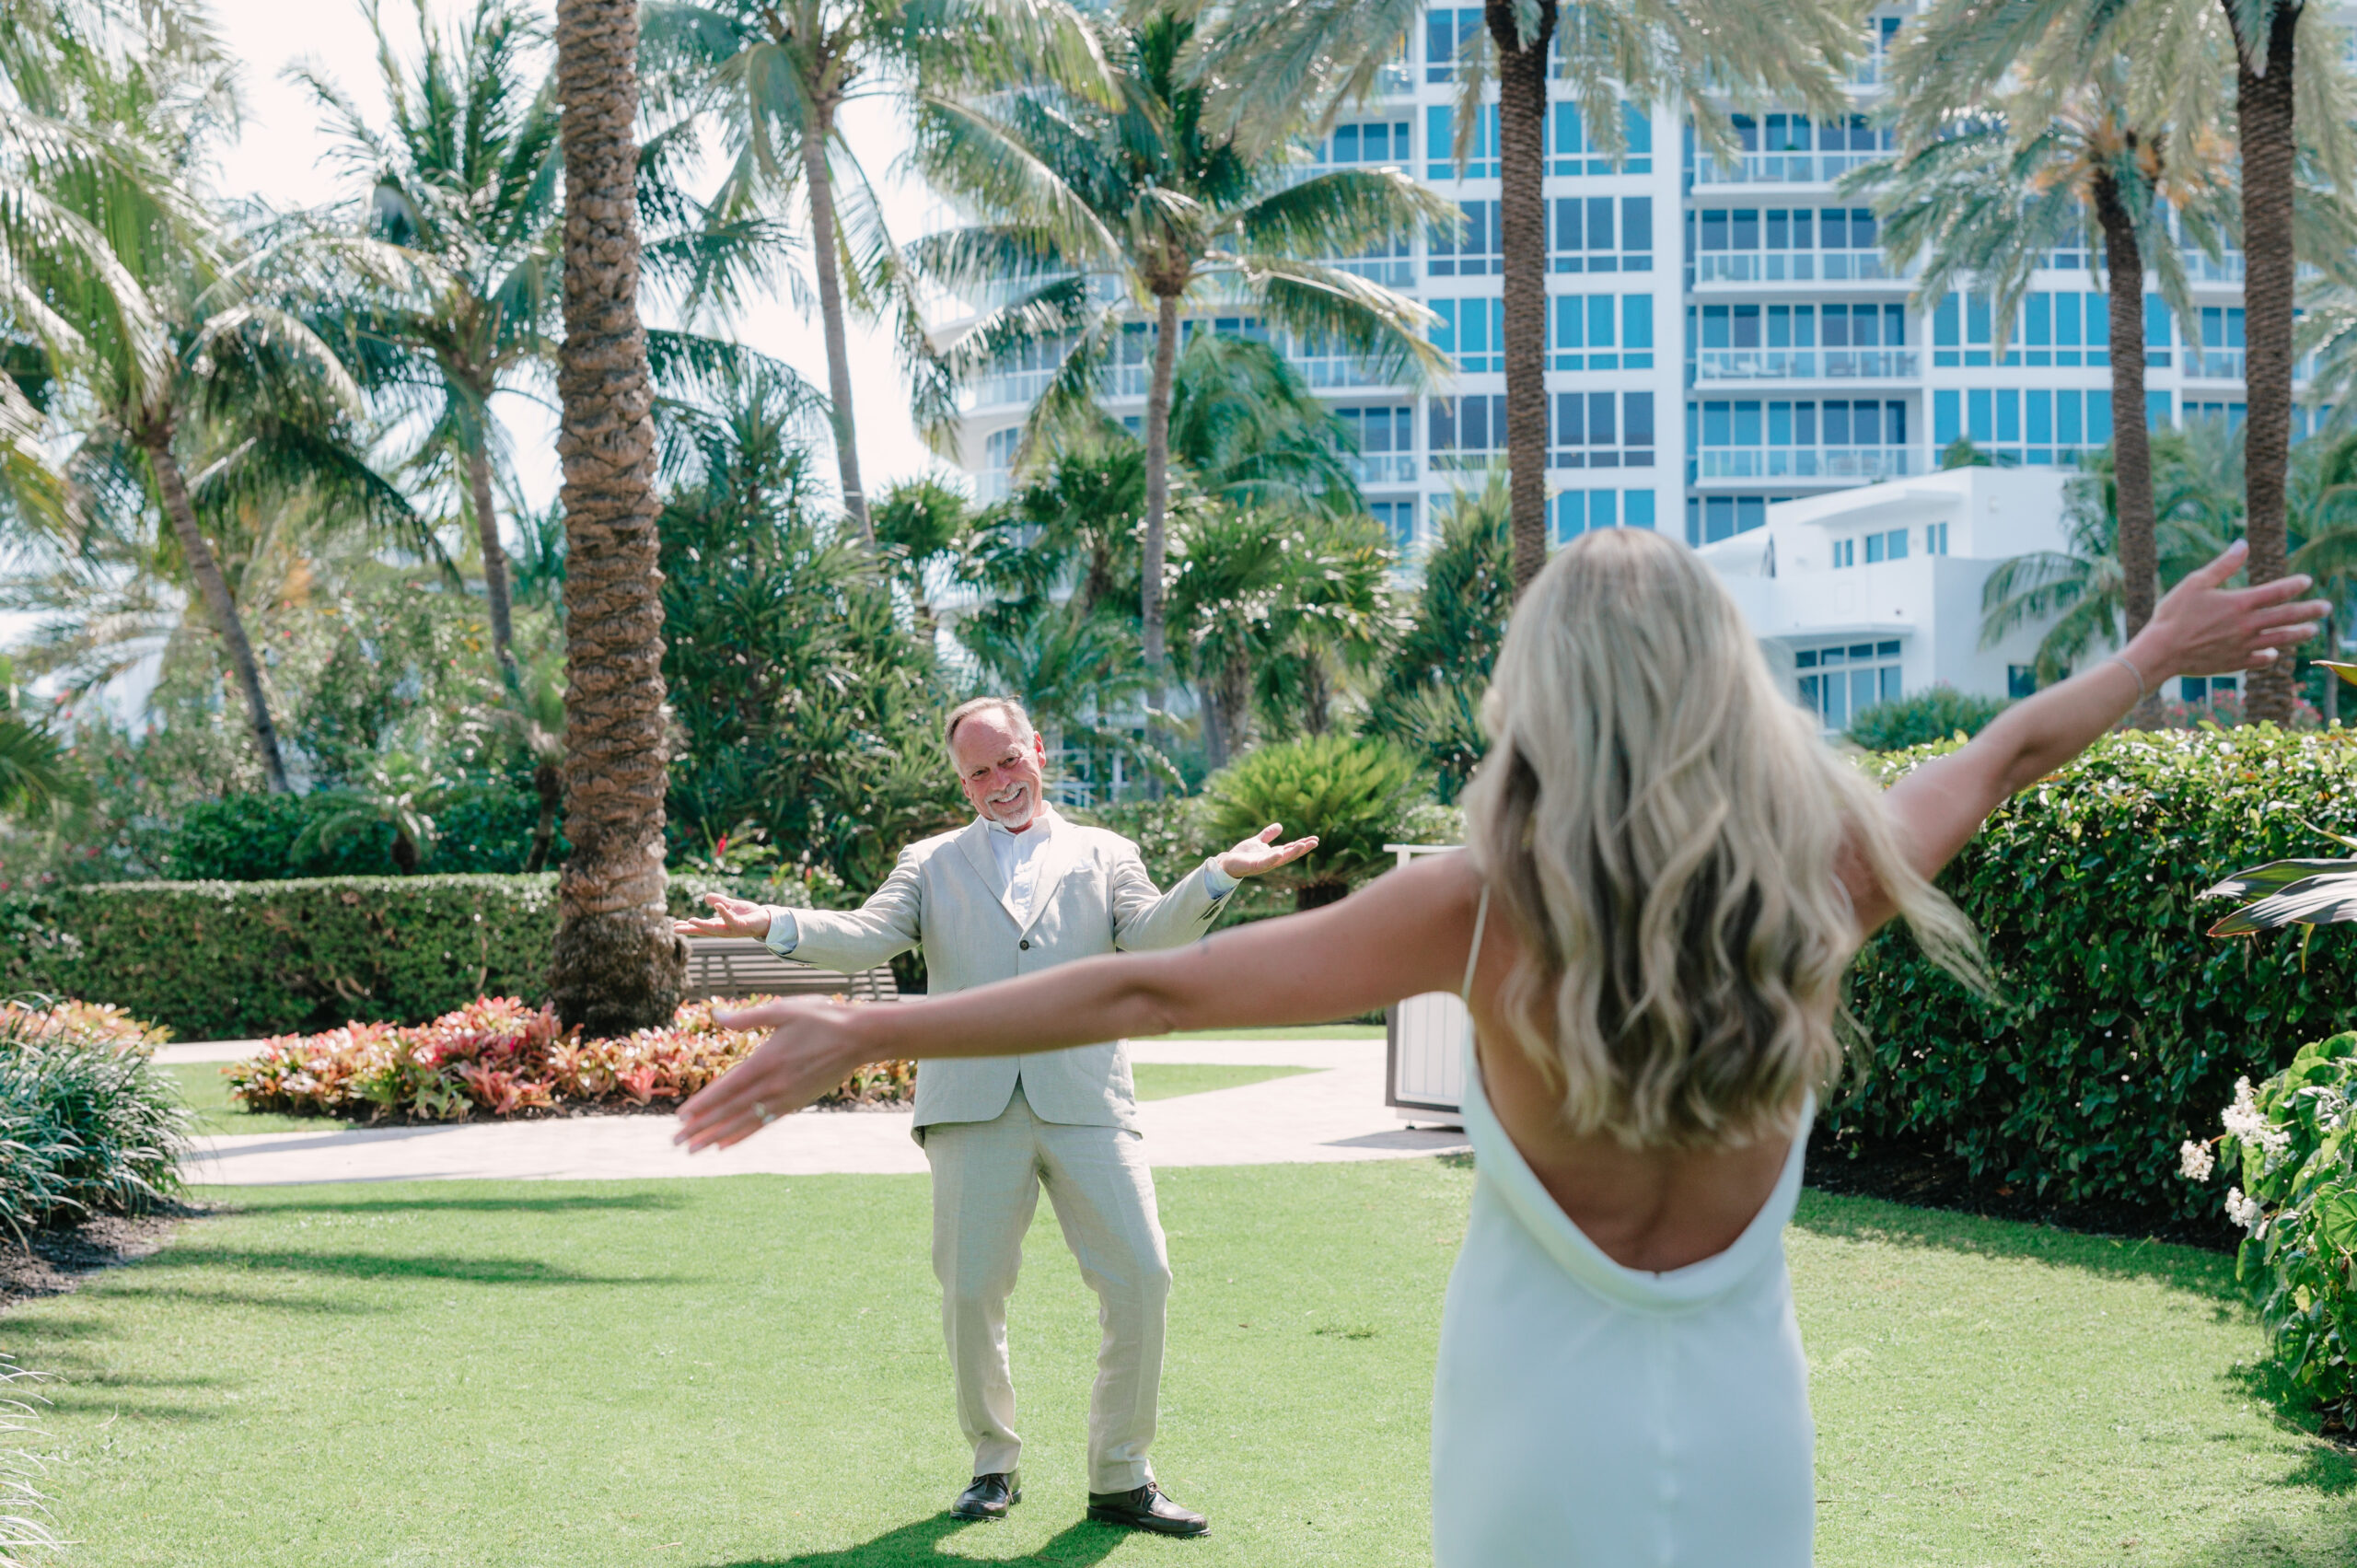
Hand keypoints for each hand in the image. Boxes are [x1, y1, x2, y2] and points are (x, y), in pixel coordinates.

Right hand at [672, 891, 772, 941]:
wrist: (767, 920)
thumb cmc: (748, 914)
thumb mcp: (731, 906)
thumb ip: (719, 901)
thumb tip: (707, 897)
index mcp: (719, 925)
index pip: (701, 927)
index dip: (688, 927)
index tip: (674, 927)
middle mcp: (724, 930)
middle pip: (704, 931)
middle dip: (691, 930)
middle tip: (676, 928)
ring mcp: (733, 929)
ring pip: (716, 929)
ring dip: (703, 925)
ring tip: (691, 920)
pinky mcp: (742, 926)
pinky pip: (732, 920)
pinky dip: (724, 914)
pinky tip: (718, 906)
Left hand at [674, 997, 865, 1151]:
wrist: (859, 1038)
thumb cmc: (821, 1018)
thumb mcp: (783, 1010)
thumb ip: (747, 1016)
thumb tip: (716, 1015)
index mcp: (765, 1060)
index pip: (726, 1087)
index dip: (702, 1104)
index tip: (680, 1117)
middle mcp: (773, 1084)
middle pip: (730, 1110)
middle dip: (701, 1127)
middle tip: (676, 1141)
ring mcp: (785, 1097)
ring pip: (744, 1121)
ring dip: (717, 1136)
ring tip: (694, 1149)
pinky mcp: (795, 1103)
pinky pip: (763, 1124)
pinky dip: (742, 1135)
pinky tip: (725, 1144)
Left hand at [1218, 822, 1319, 880]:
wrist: (1227, 862)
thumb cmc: (1242, 854)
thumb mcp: (1257, 841)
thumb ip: (1268, 835)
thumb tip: (1280, 826)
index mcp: (1273, 854)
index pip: (1291, 848)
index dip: (1303, 844)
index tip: (1315, 839)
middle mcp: (1271, 860)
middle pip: (1290, 854)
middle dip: (1303, 848)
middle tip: (1315, 842)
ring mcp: (1264, 864)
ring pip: (1281, 859)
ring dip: (1292, 853)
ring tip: (1303, 845)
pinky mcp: (1254, 866)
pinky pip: (1265, 863)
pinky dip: (1273, 858)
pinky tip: (1280, 853)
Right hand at [2135, 539, 2330, 679]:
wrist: (2160, 652)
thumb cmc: (2173, 614)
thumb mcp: (2195, 582)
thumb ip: (2223, 565)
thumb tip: (2243, 544)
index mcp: (2240, 603)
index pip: (2277, 591)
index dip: (2295, 585)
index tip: (2307, 581)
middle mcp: (2247, 625)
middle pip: (2286, 616)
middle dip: (2309, 611)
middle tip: (2326, 608)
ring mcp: (2243, 646)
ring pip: (2279, 640)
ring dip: (2298, 634)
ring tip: (2311, 631)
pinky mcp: (2234, 662)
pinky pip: (2259, 660)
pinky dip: (2269, 657)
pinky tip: (2274, 654)